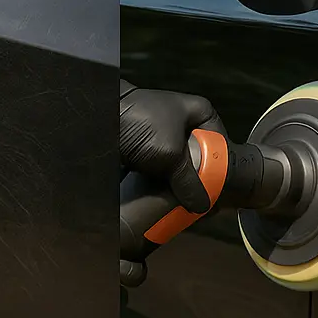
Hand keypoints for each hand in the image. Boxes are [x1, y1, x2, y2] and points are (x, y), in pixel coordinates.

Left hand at [120, 81, 223, 213]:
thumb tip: (203, 205)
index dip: (220, 167)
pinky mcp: (147, 150)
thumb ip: (190, 181)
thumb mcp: (171, 154)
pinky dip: (163, 184)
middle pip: (201, 159)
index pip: (220, 143)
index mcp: (198, 112)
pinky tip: (165, 198)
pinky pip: (163, 171)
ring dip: (179, 185)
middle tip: (198, 200)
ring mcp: (164, 137)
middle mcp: (184, 123)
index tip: (217, 189)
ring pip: (180, 168)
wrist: (98, 118)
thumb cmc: (139, 123)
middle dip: (198, 180)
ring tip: (182, 202)